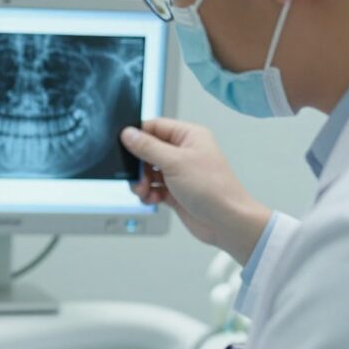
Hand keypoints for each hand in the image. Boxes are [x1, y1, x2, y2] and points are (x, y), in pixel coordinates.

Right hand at [122, 118, 271, 264]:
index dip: (138, 135)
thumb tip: (128, 134)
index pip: (155, 127)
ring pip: (148, 171)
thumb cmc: (212, 189)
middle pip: (148, 151)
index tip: (123, 146)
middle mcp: (184, 152)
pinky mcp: (175, 191)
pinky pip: (153, 188)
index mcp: (189, 136)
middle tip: (136, 176)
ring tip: (144, 191)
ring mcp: (179, 172)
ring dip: (142, 182)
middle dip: (138, 165)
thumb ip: (148, 147)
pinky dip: (149, 194)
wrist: (225, 221)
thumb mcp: (175, 162)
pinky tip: (153, 199)